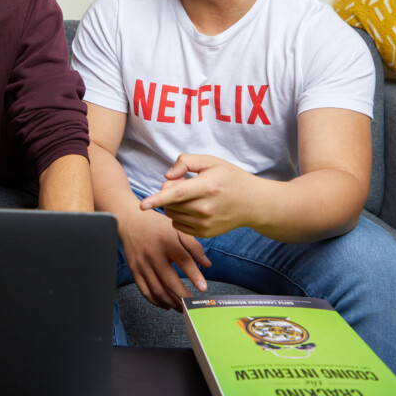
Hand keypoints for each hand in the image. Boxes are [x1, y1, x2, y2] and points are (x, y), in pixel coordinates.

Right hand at [119, 207, 211, 310]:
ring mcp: (142, 264)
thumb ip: (194, 247)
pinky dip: (156, 301)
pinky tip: (166, 304)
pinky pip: (145, 291)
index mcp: (166, 241)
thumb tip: (207, 265)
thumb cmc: (156, 225)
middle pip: (169, 280)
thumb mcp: (178, 230)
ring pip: (157, 289)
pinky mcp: (134, 270)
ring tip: (181, 307)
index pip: (183, 261)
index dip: (194, 275)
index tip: (203, 288)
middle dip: (182, 296)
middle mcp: (153, 254)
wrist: (130, 220)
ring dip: (170, 302)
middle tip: (192, 304)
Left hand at [140, 154, 260, 237]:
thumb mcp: (211, 161)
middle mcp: (206, 208)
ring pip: (172, 215)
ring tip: (191, 195)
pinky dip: (180, 216)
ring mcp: (206, 224)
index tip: (142, 206)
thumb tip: (167, 177)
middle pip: (170, 203)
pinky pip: (178, 225)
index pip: (177, 194)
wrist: (253, 203)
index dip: (157, 199)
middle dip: (168, 192)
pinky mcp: (205, 234)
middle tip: (183, 183)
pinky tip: (194, 207)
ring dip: (173, 205)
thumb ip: (186, 161)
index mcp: (207, 187)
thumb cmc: (230, 178)